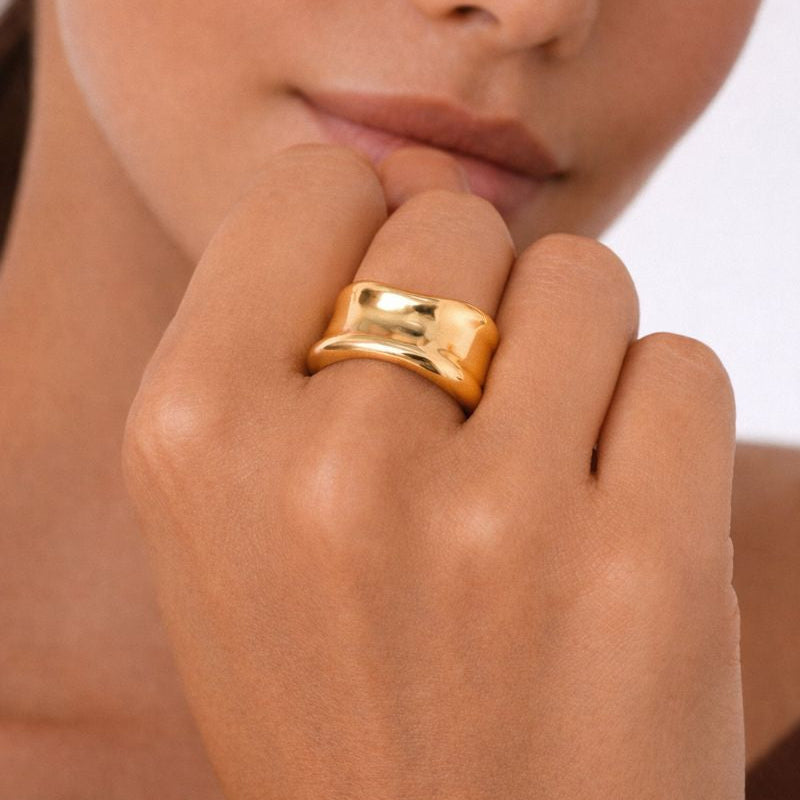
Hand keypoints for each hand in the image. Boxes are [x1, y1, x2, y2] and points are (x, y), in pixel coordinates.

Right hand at [121, 143, 742, 798]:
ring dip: (568, 352)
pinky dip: (653, 420)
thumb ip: (287, 328)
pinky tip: (608, 520)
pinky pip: (678, 369)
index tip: (377, 311)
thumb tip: (403, 175)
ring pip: (582, 279)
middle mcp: (328, 471)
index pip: (309, 190)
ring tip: (532, 477)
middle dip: (467, 296)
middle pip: (450, 221)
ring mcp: (493, 521)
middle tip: (457, 423)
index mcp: (191, 439)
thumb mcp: (233, 515)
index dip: (356, 233)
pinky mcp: (644, 568)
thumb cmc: (336, 683)